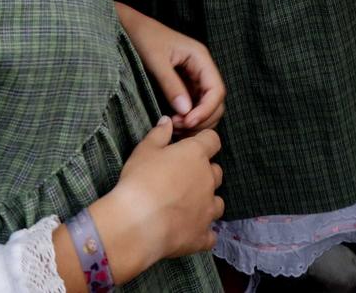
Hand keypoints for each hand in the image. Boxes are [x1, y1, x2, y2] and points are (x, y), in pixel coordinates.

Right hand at [93, 118, 222, 272]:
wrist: (137, 222)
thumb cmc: (140, 180)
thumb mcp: (144, 151)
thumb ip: (159, 134)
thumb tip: (167, 121)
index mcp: (195, 155)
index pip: (212, 140)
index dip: (204, 142)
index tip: (192, 147)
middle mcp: (208, 180)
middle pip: (216, 172)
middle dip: (204, 174)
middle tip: (183, 178)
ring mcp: (208, 209)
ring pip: (217, 203)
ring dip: (207, 202)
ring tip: (187, 206)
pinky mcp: (202, 234)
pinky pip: (210, 234)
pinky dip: (203, 232)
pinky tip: (189, 231)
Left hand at [115, 6, 223, 130]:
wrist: (131, 28)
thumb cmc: (143, 37)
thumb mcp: (156, 61)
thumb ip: (171, 85)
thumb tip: (185, 111)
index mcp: (200, 58)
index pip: (216, 90)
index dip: (206, 110)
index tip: (187, 122)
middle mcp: (202, 68)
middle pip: (215, 102)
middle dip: (201, 119)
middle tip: (178, 127)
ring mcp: (194, 77)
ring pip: (206, 106)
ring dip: (195, 121)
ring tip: (174, 127)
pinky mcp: (184, 85)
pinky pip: (193, 105)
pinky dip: (187, 118)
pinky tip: (173, 123)